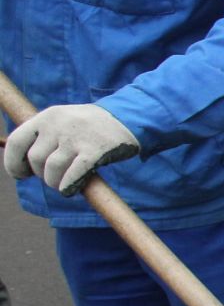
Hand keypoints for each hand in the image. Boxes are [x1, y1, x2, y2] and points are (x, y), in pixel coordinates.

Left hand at [3, 104, 138, 195]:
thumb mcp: (64, 120)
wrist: (128, 117)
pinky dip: (68, 187)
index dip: (13, 162)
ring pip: (52, 170)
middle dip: (41, 175)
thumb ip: (44, 136)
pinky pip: (73, 175)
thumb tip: (24, 164)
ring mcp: (77, 137)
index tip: (20, 174)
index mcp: (47, 116)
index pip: (16, 141)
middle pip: (35, 160)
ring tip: (63, 185)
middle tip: (53, 177)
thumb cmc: (92, 125)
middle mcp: (58, 125)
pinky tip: (71, 190)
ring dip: (55, 183)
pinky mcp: (95, 150)